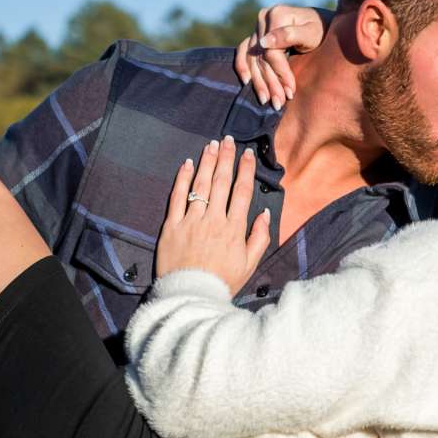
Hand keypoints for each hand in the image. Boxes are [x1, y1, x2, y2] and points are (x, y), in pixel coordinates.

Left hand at [155, 136, 272, 293]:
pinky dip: (182, 179)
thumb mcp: (249, 264)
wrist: (191, 296)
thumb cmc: (223, 282)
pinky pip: (177, 197)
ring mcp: (191, 221)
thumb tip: (265, 212)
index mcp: (234, 229)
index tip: (247, 154)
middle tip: (228, 140)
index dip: (245, 170)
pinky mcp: (172, 226)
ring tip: (211, 145)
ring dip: (207, 162)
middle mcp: (213, 220)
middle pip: (221, 182)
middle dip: (226, 159)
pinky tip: (187, 164)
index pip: (242, 192)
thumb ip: (260, 237)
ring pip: (200, 185)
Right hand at [233, 5, 330, 109]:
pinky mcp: (256, 35)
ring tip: (266, 100)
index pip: (271, 51)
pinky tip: (246, 82)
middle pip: (261, 56)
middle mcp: (263, 18)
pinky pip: (243, 51)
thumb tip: (264, 42)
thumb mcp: (312, 33)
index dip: (280, 73)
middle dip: (270, 82)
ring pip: (252, 58)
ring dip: (257, 81)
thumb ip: (290, 35)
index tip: (290, 92)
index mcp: (277, 14)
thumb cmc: (322, 31)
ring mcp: (258, 27)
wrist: (324, 25)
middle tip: (278, 103)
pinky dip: (242, 66)